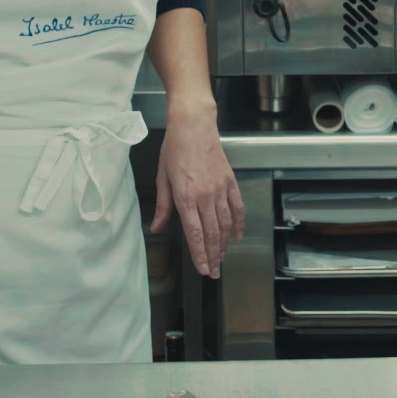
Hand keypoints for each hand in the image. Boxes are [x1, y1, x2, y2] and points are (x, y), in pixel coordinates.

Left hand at [152, 104, 243, 278]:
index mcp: (185, 196)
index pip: (194, 234)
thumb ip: (163, 206)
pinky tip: (236, 236)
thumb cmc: (174, 148)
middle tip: (214, 272)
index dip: (199, 254)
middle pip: (212, 233)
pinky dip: (239, 224)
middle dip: (213, 256)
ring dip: (224, 244)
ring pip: (225, 224)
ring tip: (222, 259)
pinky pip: (237, 207)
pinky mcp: (230, 182)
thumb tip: (158, 228)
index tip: (203, 269)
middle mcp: (205, 196)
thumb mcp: (162, 177)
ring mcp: (220, 189)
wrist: (194, 125)